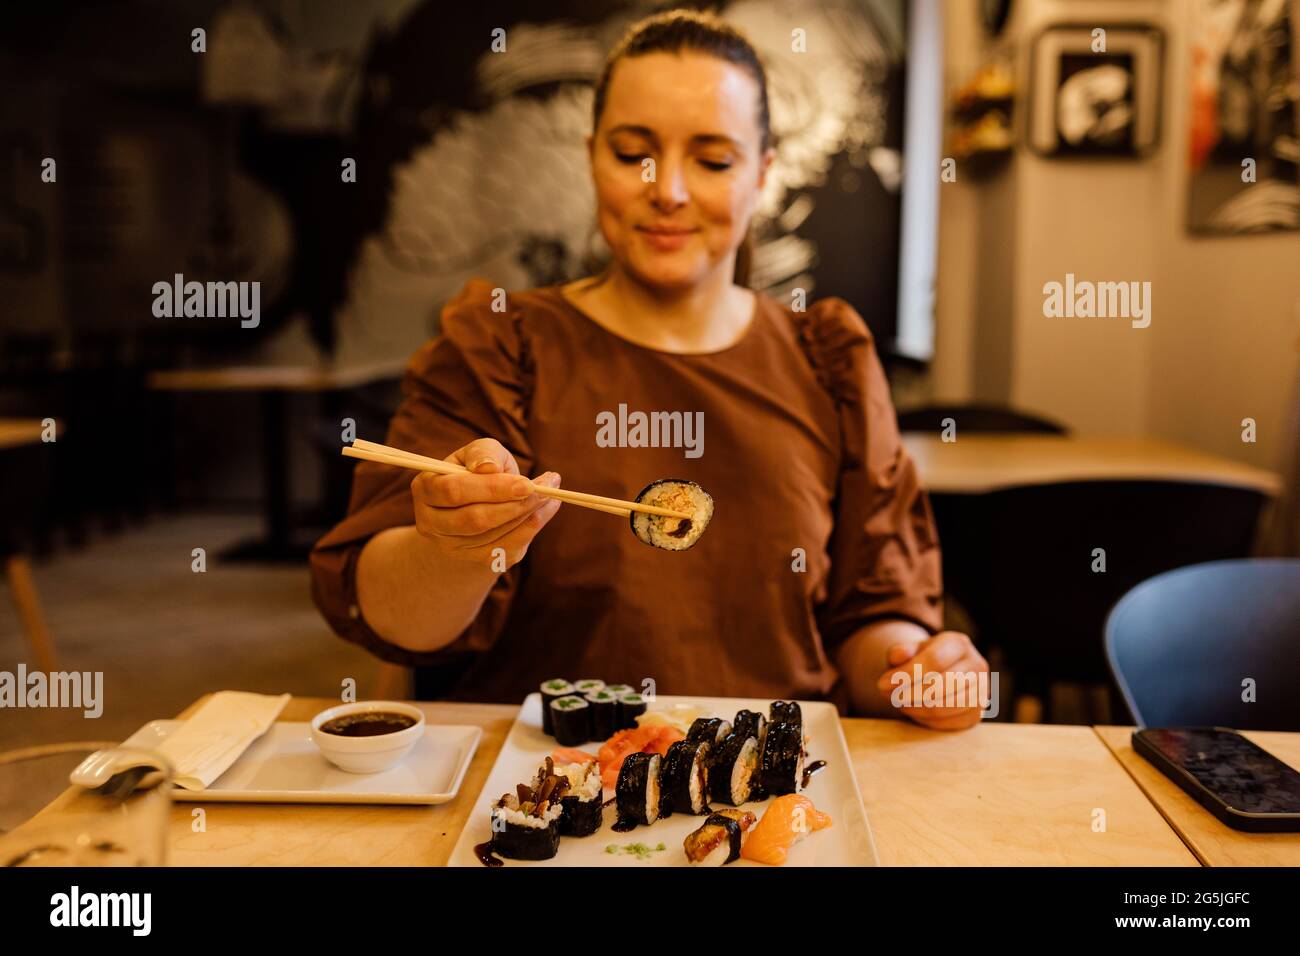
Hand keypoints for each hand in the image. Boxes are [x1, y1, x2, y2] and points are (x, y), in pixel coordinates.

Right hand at [410, 438, 560, 567]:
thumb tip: (488, 467)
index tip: (526, 483)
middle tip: (546, 489)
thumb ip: (483, 453)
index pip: (454, 491)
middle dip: (514, 504)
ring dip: (528, 515)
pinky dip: (532, 527)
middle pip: (474, 519)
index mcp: (425, 489)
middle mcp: (431, 523)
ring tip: (550, 493)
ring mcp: (452, 547)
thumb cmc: (477, 472)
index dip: (492, 488)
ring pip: (493, 536)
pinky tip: (547, 508)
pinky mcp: (476, 560)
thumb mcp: (478, 453)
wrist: (475, 505)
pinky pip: (507, 548)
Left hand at [875, 630, 989, 730]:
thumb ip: (901, 651)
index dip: (907, 674)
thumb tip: (898, 656)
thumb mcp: (909, 651)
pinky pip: (950, 722)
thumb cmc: (921, 660)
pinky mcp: (977, 712)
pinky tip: (915, 711)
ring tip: (901, 704)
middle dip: (909, 694)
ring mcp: (981, 690)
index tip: (883, 684)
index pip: (935, 659)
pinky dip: (927, 720)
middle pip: (941, 685)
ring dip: (917, 708)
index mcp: (958, 643)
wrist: (940, 674)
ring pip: (946, 706)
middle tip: (891, 697)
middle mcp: (976, 664)